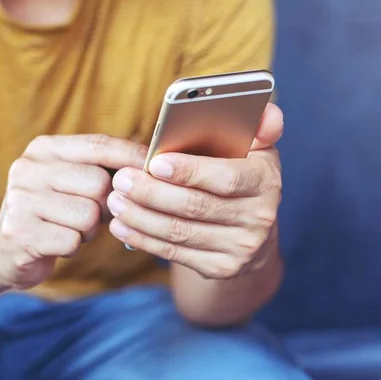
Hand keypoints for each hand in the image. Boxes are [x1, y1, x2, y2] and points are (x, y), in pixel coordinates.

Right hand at [0, 135, 146, 294]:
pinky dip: (73, 246)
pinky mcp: (20, 232)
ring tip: (71, 227)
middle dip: (106, 205)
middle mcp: (29, 168)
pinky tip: (58, 242)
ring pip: (89, 215)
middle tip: (92, 213)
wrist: (4, 249)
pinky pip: (73, 240)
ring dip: (89, 229)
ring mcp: (21, 200)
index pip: (99, 145)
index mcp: (45, 149)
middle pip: (100, 183)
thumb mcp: (73, 180)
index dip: (132, 156)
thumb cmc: (56, 211)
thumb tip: (156, 163)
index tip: (157, 167)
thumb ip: (106, 167)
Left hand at [108, 103, 283, 278]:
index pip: (227, 178)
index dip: (190, 172)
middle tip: (121, 180)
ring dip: (141, 216)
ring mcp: (241, 246)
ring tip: (115, 200)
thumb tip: (266, 112)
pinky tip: (122, 225)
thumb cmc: (245, 178)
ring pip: (180, 231)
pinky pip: (176, 253)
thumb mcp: (258, 151)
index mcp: (266, 181)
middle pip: (196, 206)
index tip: (155, 163)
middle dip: (153, 193)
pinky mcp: (222, 268)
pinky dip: (144, 239)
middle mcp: (259, 217)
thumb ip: (261, 126)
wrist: (254, 233)